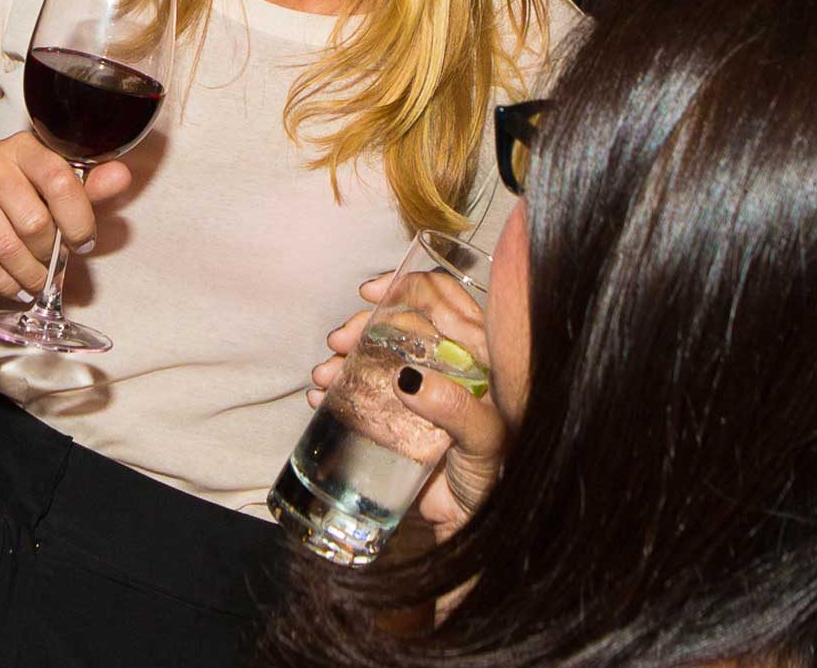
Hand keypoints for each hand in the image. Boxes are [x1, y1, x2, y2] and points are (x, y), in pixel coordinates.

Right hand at [0, 130, 132, 298]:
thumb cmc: (13, 202)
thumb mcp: (53, 193)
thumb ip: (89, 188)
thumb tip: (122, 176)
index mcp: (24, 145)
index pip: (60, 180)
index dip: (78, 220)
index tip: (83, 242)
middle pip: (34, 220)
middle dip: (49, 253)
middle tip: (52, 264)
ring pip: (6, 244)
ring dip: (28, 274)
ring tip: (36, 282)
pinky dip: (2, 281)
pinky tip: (13, 286)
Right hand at [307, 272, 506, 532]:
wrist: (474, 526)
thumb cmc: (494, 479)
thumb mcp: (485, 440)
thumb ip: (456, 410)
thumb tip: (409, 379)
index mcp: (480, 357)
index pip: (445, 301)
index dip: (409, 288)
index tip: (372, 295)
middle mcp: (450, 365)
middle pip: (403, 324)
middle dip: (365, 326)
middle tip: (337, 342)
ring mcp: (421, 390)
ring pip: (380, 354)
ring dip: (346, 358)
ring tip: (323, 376)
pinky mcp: (398, 418)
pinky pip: (365, 390)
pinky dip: (340, 389)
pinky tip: (321, 397)